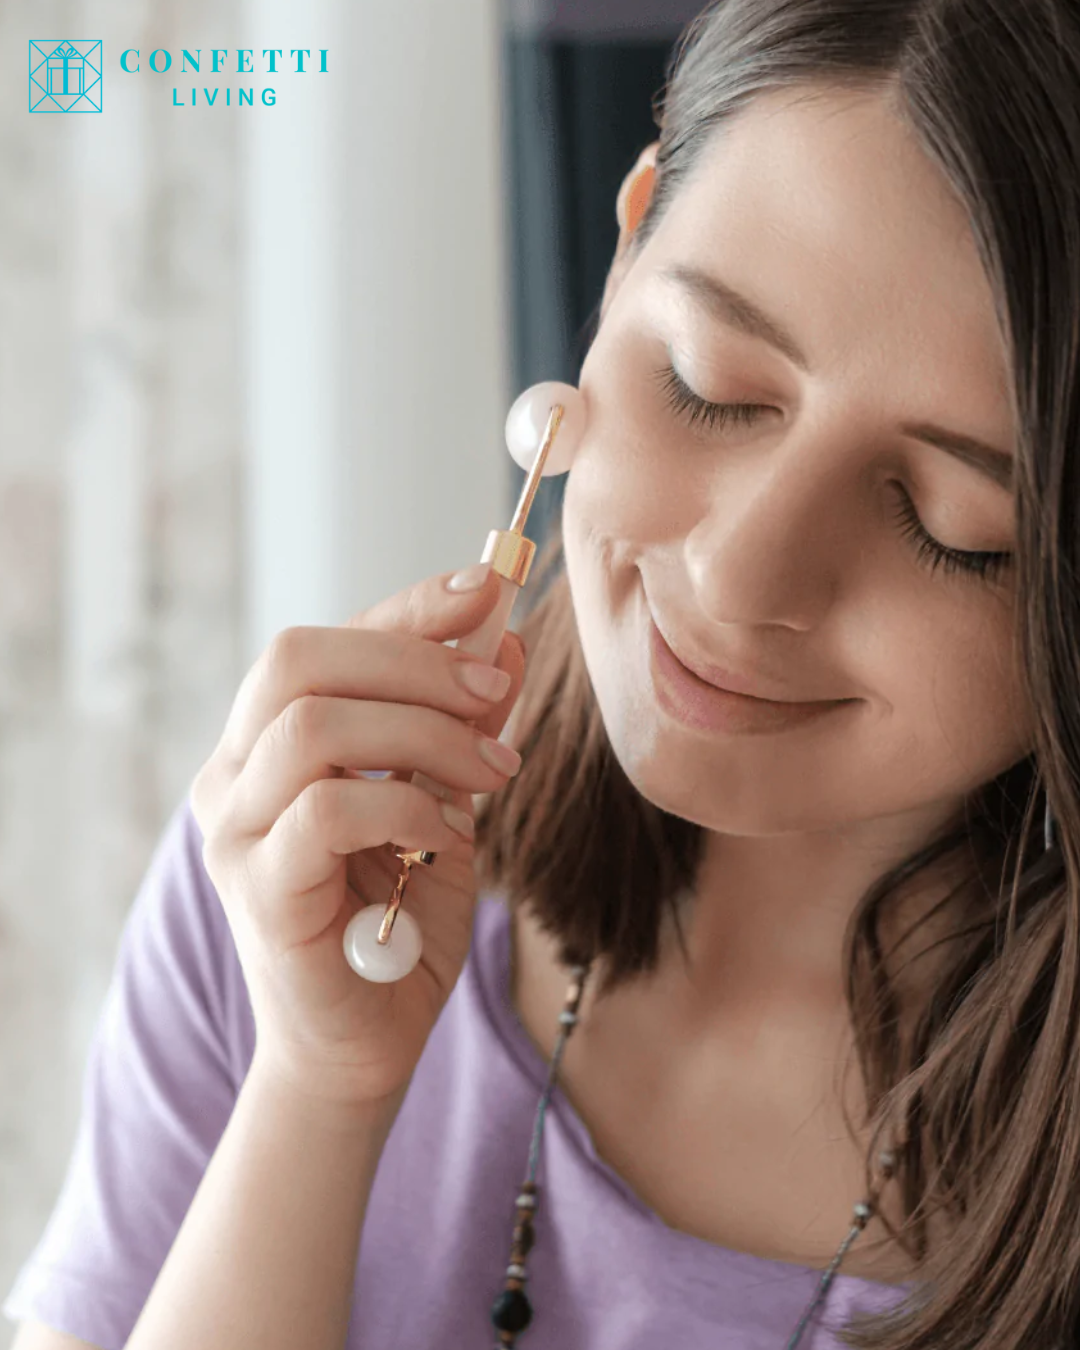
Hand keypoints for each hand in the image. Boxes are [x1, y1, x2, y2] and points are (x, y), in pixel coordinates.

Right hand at [190, 565, 524, 1112]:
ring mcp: (235, 831)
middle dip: (413, 659)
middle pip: (298, 659)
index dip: (405, 608)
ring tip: (495, 766)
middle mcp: (234, 775)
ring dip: (423, 731)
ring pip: (313, 725)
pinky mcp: (258, 890)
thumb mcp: (444, 804)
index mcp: (269, 744)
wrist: (365, 1045)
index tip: (486, 587)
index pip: (325, 642)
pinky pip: (328, 811)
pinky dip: (407, 806)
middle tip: (495, 690)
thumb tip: (502, 638)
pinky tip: (450, 835)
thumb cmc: (399, 921)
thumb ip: (458, 727)